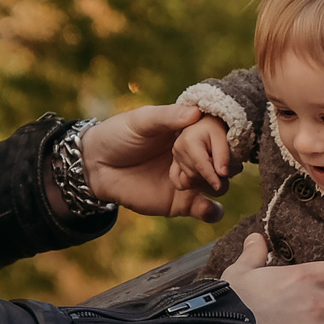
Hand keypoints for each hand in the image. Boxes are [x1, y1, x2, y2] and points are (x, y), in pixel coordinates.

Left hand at [82, 103, 226, 222]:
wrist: (95, 167)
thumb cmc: (118, 135)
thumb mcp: (141, 121)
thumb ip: (167, 117)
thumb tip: (196, 112)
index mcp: (191, 131)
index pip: (221, 134)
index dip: (225, 142)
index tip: (221, 149)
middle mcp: (197, 155)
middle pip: (228, 161)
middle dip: (221, 165)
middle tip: (207, 167)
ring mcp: (191, 180)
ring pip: (222, 185)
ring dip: (214, 184)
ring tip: (189, 181)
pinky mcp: (182, 203)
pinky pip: (208, 210)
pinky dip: (213, 211)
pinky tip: (206, 208)